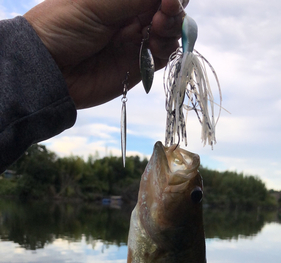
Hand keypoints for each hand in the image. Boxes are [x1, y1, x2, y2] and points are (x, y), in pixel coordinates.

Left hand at [24, 0, 187, 108]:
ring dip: (171, 29)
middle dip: (173, 10)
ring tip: (155, 30)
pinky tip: (154, 46)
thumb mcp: (97, 3)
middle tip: (164, 13)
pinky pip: (163, 56)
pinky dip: (166, 49)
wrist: (48, 70)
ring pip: (170, 32)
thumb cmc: (62, 26)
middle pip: (170, 8)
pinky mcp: (138, 66)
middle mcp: (132, 15)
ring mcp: (136, 40)